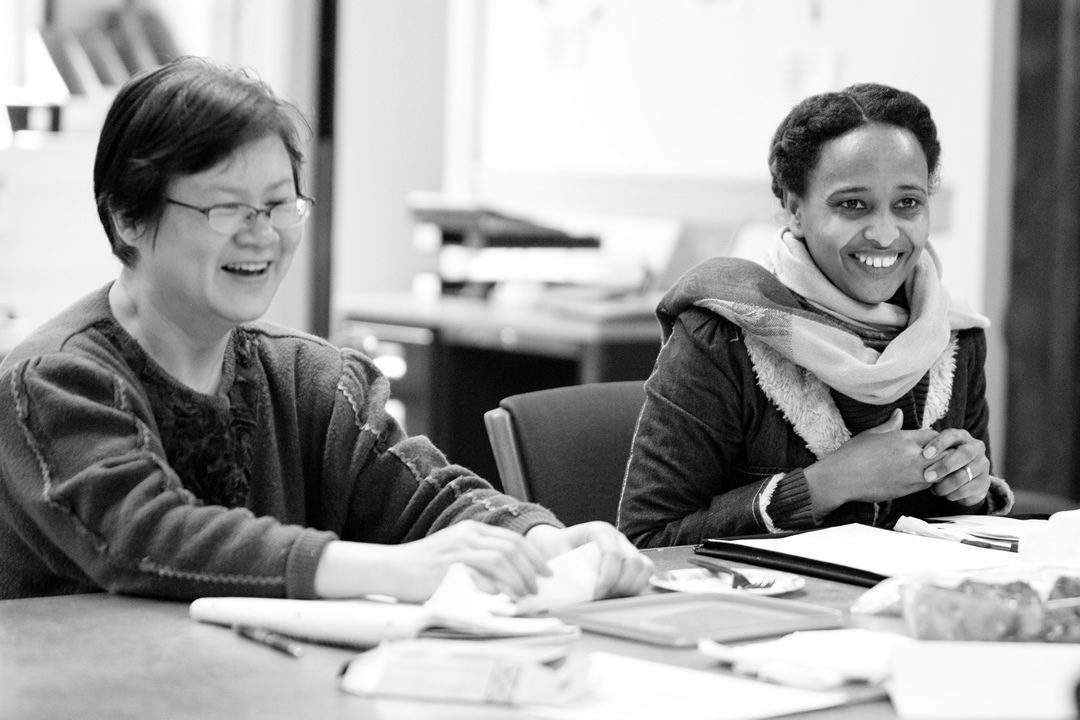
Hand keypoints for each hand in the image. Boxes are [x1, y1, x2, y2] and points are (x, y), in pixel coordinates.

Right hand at [315, 520, 551, 602]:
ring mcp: (460, 549)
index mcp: (471, 530)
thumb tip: (506, 579)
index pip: (512, 539)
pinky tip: (508, 597)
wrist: (390, 568)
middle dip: (532, 567)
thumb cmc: (420, 568)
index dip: (532, 556)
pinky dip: (502, 585)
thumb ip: (477, 560)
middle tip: (540, 585)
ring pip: (503, 558)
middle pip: (512, 547)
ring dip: (520, 578)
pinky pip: (485, 573)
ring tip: (526, 594)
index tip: (545, 571)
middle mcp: (468, 535)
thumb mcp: (453, 553)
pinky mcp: (451, 565)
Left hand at [525, 522, 653, 599]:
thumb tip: (566, 588)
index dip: (608, 576)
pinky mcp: (631, 560)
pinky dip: (635, 587)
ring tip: (612, 596)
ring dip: (630, 587)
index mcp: (598, 530)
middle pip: (634, 561)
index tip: (597, 593)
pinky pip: (645, 574)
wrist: (556, 544)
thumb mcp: (555, 556)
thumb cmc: (555, 549)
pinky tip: (619, 594)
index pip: (612, 552)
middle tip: (604, 596)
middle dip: (620, 584)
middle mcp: (617, 537)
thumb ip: (562, 569)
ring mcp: (626, 548)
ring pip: (644, 567)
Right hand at [805, 409, 937, 515]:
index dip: (936, 439)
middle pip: (945, 453)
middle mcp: (912, 455)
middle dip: (945, 454)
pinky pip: (930, 484)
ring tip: (934, 469)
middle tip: (941, 457)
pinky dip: (931, 481)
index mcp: (904, 438)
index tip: (932, 443)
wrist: (843, 478)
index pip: (934, 435)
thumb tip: (899, 413)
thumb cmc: (853, 454)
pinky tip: (922, 479)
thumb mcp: (872, 434)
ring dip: (940, 469)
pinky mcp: (910, 488)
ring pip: (942, 471)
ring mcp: (913, 473)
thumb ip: (891, 425)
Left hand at [920, 428, 990, 505]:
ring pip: (967, 473)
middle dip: (945, 465)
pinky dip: (956, 493)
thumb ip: (917, 439)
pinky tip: (946, 494)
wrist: (960, 482)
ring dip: (948, 483)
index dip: (939, 443)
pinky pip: (971, 488)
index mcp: (961, 436)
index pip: (952, 435)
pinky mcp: (985, 482)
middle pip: (964, 453)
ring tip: (934, 489)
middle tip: (928, 476)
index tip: (924, 454)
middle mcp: (975, 448)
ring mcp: (982, 465)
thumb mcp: (929, 450)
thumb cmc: (938, 462)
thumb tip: (897, 415)